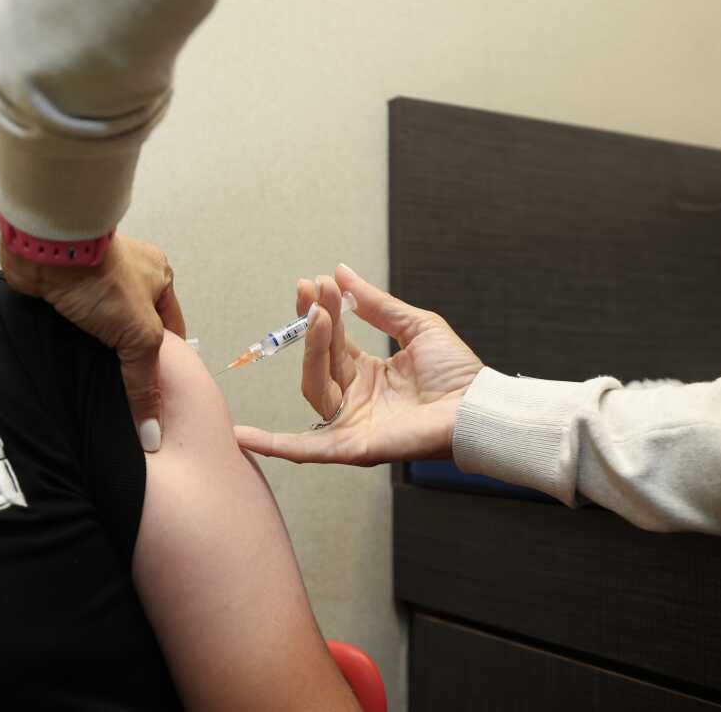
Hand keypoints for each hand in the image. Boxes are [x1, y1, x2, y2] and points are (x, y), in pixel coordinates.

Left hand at [0, 234, 185, 451]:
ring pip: (102, 333)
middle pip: (135, 332)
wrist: (47, 249)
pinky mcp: (64, 294)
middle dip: (129, 362)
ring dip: (97, 357)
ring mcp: (94, 286)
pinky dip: (72, 349)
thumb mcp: (140, 334)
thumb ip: (145, 382)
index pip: (171, 330)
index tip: (160, 396)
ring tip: (97, 393)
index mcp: (159, 278)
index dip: (168, 363)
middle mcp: (129, 279)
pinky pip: (74, 329)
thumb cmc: (103, 278)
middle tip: (127, 401)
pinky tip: (70, 372)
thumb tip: (152, 433)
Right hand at [234, 265, 482, 465]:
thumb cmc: (457, 372)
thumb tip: (341, 272)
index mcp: (367, 373)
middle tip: (312, 291)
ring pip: (314, 388)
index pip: (332, 342)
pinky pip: (309, 449)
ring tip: (317, 316)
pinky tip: (242, 436)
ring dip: (310, 351)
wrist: (479, 405)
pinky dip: (274, 445)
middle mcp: (354, 399)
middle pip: (318, 362)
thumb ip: (376, 304)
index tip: (314, 283)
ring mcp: (352, 423)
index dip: (321, 313)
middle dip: (313, 326)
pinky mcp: (355, 446)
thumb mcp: (414, 325)